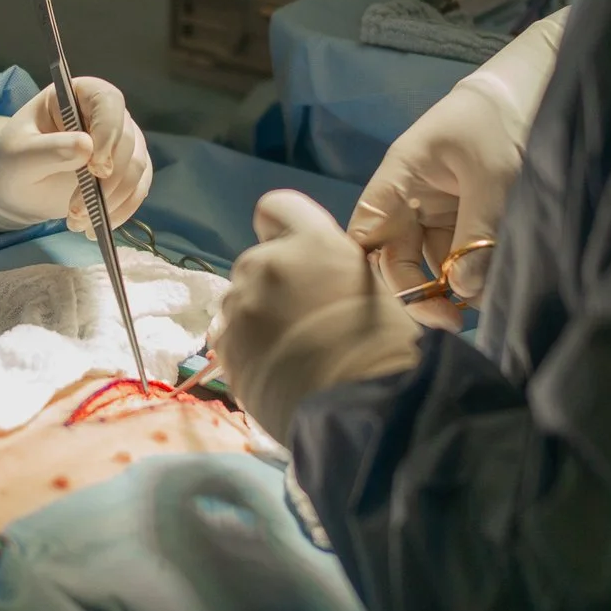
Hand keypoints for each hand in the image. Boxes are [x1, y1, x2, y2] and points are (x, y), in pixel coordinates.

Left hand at [0, 77, 151, 233]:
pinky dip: (120, 212)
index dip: (108, 131)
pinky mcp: (127, 172)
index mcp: (78, 95)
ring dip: (110, 201)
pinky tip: (94, 228)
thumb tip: (86, 147)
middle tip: (76, 210)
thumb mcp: (19, 156)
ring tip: (76, 222)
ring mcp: (121, 143)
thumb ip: (49, 149)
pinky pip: (137, 190)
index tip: (96, 167)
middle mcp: (107, 115)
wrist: (18, 186)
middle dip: (106, 181)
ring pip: (136, 168)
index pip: (108, 101)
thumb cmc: (13, 160)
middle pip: (127, 140)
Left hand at [216, 190, 421, 440]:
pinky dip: (243, 351)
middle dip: (270, 287)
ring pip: (237, 301)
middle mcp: (270, 262)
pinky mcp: (226, 342)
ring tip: (284, 354)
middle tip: (298, 323)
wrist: (364, 403)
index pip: (276, 207)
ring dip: (254, 319)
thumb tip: (320, 283)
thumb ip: (331, 272)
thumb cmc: (385, 347)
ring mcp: (242, 302)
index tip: (288, 254)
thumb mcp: (369, 288)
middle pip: (256, 262)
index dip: (278, 229)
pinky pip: (227, 337)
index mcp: (313, 242)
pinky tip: (270, 371)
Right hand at [347, 6, 567, 328]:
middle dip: (420, 294)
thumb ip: (477, 234)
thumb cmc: (500, 121)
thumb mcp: (493, 178)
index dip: (369, 273)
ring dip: (451, 290)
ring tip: (482, 305)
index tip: (399, 306)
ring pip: (430, 265)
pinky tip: (489, 289)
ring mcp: (435, 214)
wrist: (534, 91)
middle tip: (452, 322)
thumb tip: (461, 292)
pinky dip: (471, 277)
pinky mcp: (463, 222)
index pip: (365, 234)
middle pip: (396, 260)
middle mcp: (409, 201)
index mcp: (399, 179)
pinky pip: (458, 259)